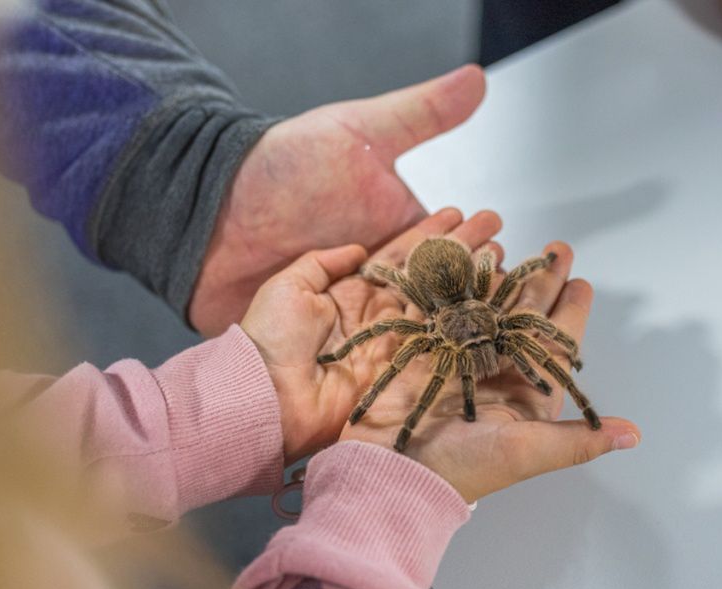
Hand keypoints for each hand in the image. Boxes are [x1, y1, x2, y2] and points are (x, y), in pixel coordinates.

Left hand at [191, 65, 486, 336]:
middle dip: (473, 294)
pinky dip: (409, 365)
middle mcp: (378, 272)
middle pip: (438, 291)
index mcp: (390, 225)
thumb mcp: (356, 133)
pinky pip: (378, 358)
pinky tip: (440, 375)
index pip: (447, 242)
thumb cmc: (278, 172)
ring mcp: (356, 312)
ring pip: (416, 327)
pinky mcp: (333, 344)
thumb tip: (478, 79)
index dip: (479, 246)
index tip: (513, 250)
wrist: (206, 222)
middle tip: (515, 299)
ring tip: (489, 342)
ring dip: (449, 334)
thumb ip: (422, 114)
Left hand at [241, 208, 502, 464]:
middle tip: (493, 225)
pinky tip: (491, 300)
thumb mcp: (289, 286)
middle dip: (462, 249)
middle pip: (429, 276)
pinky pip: (441, 341)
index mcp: (353, 292)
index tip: (457, 214)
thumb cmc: (270, 339)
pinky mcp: (403, 371)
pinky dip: (466, 321)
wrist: (266, 394)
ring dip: (472, 279)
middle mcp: (380, 316)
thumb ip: (324, 263)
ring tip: (501, 254)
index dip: (429, 235)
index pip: (400, 256)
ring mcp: (395, 344)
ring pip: (442, 304)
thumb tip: (355, 249)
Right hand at [338, 241, 640, 502]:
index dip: (569, 312)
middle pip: (524, 316)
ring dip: (500, 276)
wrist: (396, 468)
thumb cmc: (464, 467)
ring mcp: (461, 358)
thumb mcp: (526, 452)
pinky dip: (455, 284)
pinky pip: (446, 307)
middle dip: (541, 282)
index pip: (555, 343)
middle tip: (557, 249)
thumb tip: (633, 435)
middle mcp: (497, 371)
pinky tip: (466, 260)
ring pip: (488, 305)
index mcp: (526, 393)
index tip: (581, 281)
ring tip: (514, 246)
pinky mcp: (427, 349)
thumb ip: (577, 442)